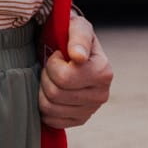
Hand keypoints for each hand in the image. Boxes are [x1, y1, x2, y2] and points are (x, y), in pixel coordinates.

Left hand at [40, 12, 112, 128]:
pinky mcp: (79, 120)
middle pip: (55, 94)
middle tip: (52, 66)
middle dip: (46, 76)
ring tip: (53, 78)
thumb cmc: (71, 36)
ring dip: (43, 90)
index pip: (64, 78)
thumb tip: (78, 56)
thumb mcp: (76, 26)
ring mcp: (91, 110)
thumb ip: (78, 37)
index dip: (53, 64)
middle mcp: (102, 95)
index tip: (58, 54)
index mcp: (103, 72)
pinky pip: (52, 121)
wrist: (70, 50)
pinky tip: (51, 93)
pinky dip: (45, 107)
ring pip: (50, 109)